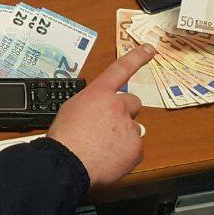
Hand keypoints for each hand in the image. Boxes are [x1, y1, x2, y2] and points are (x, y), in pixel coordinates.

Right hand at [49, 46, 152, 187]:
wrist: (67, 164)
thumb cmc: (64, 139)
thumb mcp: (71, 109)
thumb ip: (92, 105)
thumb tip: (100, 112)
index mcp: (99, 94)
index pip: (121, 69)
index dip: (137, 57)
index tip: (149, 49)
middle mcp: (117, 106)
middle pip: (132, 103)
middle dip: (124, 112)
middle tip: (108, 127)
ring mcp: (129, 127)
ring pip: (132, 128)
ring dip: (122, 135)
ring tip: (102, 148)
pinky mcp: (136, 148)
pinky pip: (134, 148)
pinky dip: (125, 154)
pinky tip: (109, 158)